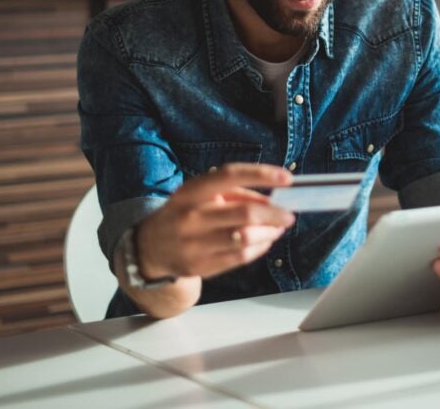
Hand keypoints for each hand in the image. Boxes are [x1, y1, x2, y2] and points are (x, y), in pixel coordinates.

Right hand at [136, 163, 295, 280]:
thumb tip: (271, 200)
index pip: (229, 176)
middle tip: (288, 214)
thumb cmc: (185, 212)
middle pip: (245, 213)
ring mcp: (194, 243)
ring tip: (277, 228)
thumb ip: (235, 193)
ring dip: (269, 233)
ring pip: (246, 238)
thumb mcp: (201, 194)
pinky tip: (264, 241)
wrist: (151, 246)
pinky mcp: (200, 265)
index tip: (286, 177)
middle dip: (274, 214)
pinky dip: (259, 248)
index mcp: (192, 191)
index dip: (260, 174)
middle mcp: (191, 216)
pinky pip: (240, 257)